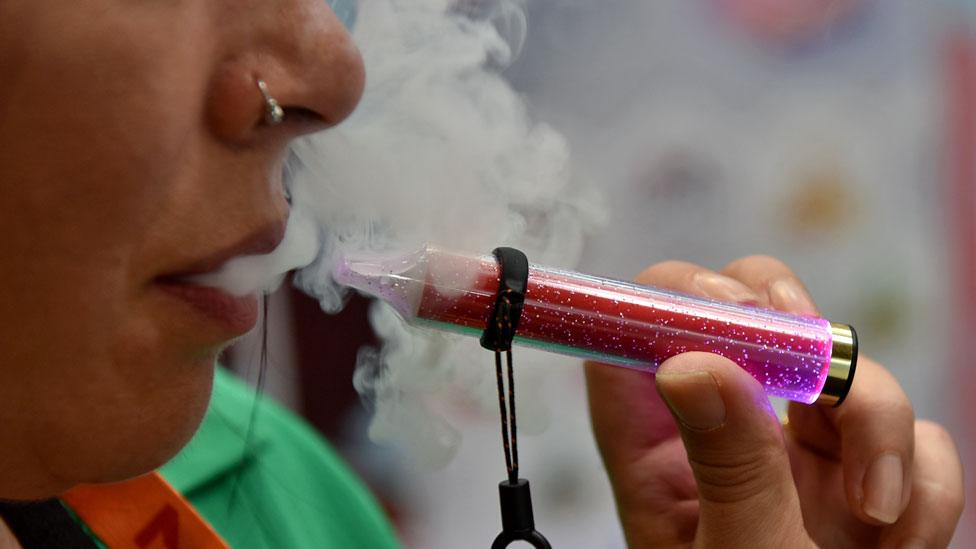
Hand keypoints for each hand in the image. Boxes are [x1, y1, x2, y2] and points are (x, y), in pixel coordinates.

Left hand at [586, 256, 963, 547]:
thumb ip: (726, 462)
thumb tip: (691, 361)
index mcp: (659, 454)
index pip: (634, 340)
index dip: (671, 299)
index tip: (728, 312)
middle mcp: (728, 435)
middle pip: (742, 313)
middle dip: (791, 325)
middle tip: (813, 362)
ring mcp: (803, 451)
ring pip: (844, 365)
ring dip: (878, 427)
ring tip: (872, 521)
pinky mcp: (869, 472)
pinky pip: (917, 431)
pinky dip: (924, 480)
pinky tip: (896, 540)